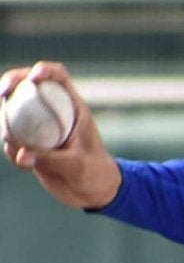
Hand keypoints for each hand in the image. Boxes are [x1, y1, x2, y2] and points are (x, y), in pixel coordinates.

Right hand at [1, 61, 120, 209]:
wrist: (94, 192)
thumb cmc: (96, 173)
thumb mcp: (77, 165)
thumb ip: (50, 159)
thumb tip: (22, 155)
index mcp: (72, 108)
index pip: (58, 78)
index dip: (45, 70)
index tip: (33, 77)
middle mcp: (53, 113)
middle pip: (28, 87)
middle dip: (11, 82)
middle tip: (2, 92)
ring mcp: (40, 129)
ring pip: (14, 113)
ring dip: (5, 119)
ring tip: (12, 138)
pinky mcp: (30, 146)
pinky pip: (12, 142)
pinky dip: (11, 148)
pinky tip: (24, 163)